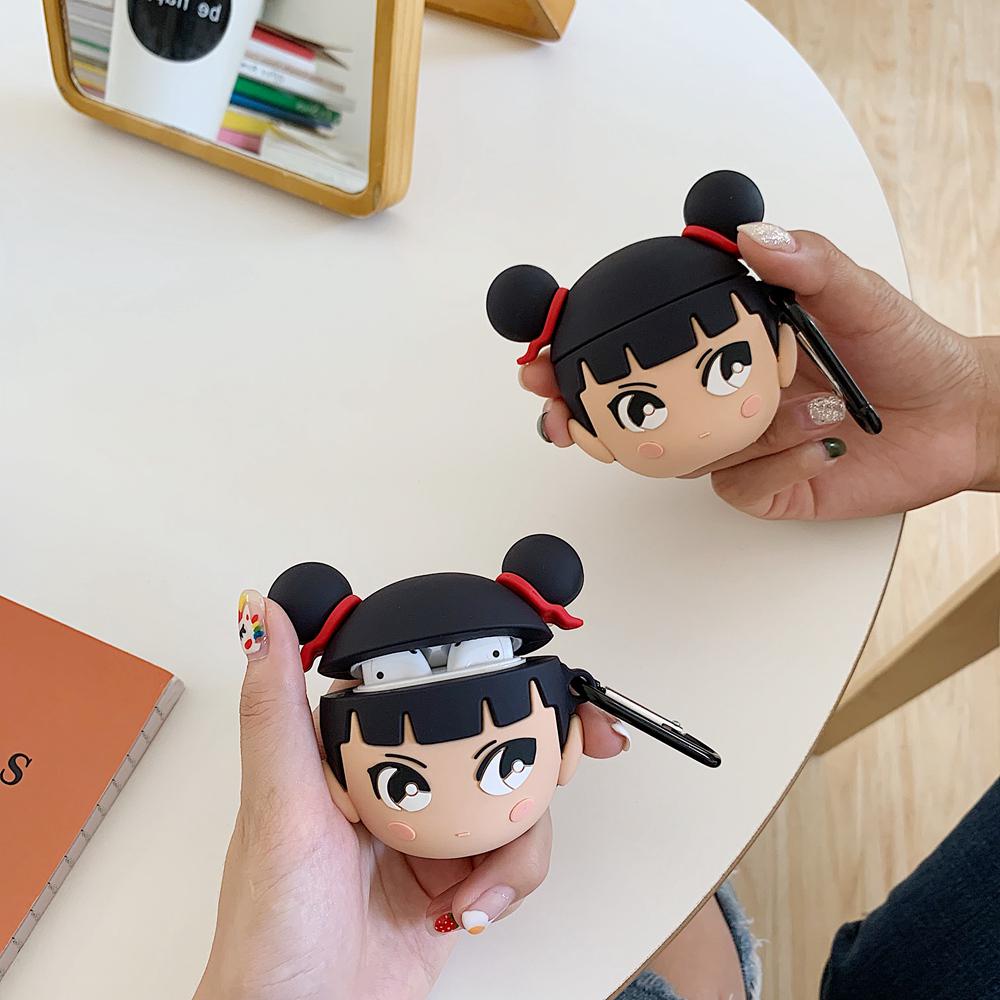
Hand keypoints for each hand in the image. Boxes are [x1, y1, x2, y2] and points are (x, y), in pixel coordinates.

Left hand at [195, 596, 626, 999]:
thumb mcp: (279, 808)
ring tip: (474, 885)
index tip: (536, 668)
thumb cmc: (272, 929)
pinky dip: (507, 885)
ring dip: (515, 844)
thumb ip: (276, 712)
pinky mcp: (456, 881)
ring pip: (512, 801)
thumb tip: (265, 617)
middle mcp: (397, 784)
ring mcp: (430, 834)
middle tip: (574, 752)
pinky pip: (512, 858)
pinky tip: (468, 910)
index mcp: (353, 752)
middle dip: (540, 746)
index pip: (430, 690)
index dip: (487, 671)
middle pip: (489, 738)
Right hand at [523, 228, 999, 519]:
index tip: (543, 349)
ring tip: (800, 407)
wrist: (955, 420)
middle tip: (561, 412)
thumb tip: (752, 234)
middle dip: (584, 413)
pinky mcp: (758, 486)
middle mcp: (716, 394)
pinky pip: (736, 485)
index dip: (582, 349)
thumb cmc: (904, 349)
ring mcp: (732, 445)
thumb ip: (805, 262)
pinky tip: (821, 442)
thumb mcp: (857, 291)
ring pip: (683, 453)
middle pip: (629, 411)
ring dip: (727, 433)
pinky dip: (778, 462)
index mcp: (724, 343)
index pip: (640, 344)